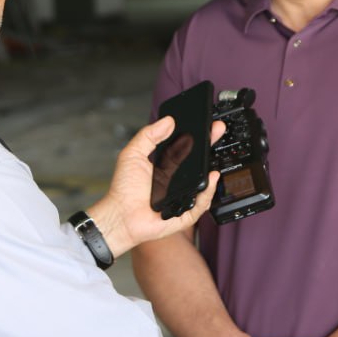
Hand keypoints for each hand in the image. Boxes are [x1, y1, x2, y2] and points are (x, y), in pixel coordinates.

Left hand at [86, 116, 223, 256]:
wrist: (120, 216)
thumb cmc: (124, 190)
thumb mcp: (133, 154)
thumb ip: (148, 135)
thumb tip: (167, 121)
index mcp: (167, 166)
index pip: (187, 148)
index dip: (198, 137)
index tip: (206, 124)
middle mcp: (177, 181)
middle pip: (199, 164)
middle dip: (210, 147)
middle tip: (217, 132)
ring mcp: (183, 196)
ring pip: (204, 185)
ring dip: (211, 173)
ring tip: (212, 161)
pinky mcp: (185, 213)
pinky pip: (201, 205)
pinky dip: (206, 194)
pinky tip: (207, 182)